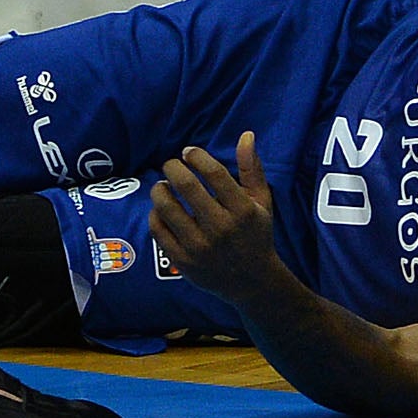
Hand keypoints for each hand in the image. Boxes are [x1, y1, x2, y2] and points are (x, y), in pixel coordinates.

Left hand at [151, 131, 281, 299]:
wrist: (252, 283)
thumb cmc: (256, 234)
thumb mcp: (262, 201)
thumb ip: (252, 168)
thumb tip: (246, 135)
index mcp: (242, 210)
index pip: (214, 173)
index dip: (196, 156)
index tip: (189, 152)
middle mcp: (221, 229)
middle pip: (187, 187)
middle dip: (173, 168)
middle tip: (171, 164)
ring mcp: (200, 247)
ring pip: (167, 208)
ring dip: (159, 189)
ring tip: (162, 185)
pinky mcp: (184, 262)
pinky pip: (158, 231)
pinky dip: (155, 214)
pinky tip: (161, 208)